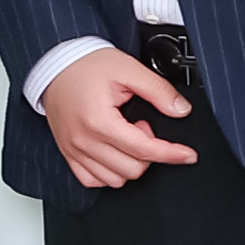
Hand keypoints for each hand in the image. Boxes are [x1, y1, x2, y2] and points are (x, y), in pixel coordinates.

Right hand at [38, 43, 200, 189]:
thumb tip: (181, 110)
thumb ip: (158, 90)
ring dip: (130, 164)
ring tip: (127, 137)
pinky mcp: (68, 153)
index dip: (172, 154)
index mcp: (99, 121)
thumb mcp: (128, 69)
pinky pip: (92, 180)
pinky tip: (114, 154)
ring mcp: (74, 149)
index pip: (144, 149)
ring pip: (114, 180)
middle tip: (142, 127)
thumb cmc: (86, 65)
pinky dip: (109, 173)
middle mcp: (84, 140)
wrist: (55, 65)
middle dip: (148, 153)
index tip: (188, 155)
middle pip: (132, 169)